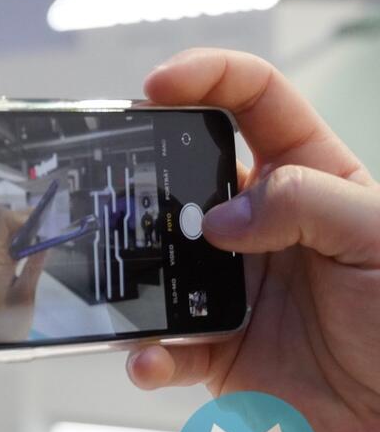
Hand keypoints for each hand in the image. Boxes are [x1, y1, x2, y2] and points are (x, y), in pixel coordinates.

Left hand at [0, 208, 47, 342]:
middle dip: (26, 220)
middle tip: (50, 228)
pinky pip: (8, 244)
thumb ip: (35, 266)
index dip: (23, 217)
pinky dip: (23, 241)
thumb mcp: (25, 294)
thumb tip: (47, 242)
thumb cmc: (8, 322)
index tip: (44, 226)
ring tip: (48, 235)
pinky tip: (38, 247)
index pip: (1, 220)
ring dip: (26, 230)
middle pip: (3, 222)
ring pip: (6, 231)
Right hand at [123, 49, 379, 431]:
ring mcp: (229, 283)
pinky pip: (162, 343)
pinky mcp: (212, 346)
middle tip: (123, 179)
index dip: (205, 78)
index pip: (252, 101)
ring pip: (159, 256)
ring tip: (136, 275)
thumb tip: (221, 218)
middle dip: (147, 167)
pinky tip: (152, 353)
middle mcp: (260, 224)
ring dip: (137, 264)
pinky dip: (146, 351)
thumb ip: (306, 203)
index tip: (158, 87)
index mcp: (308, 177)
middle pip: (186, 172)